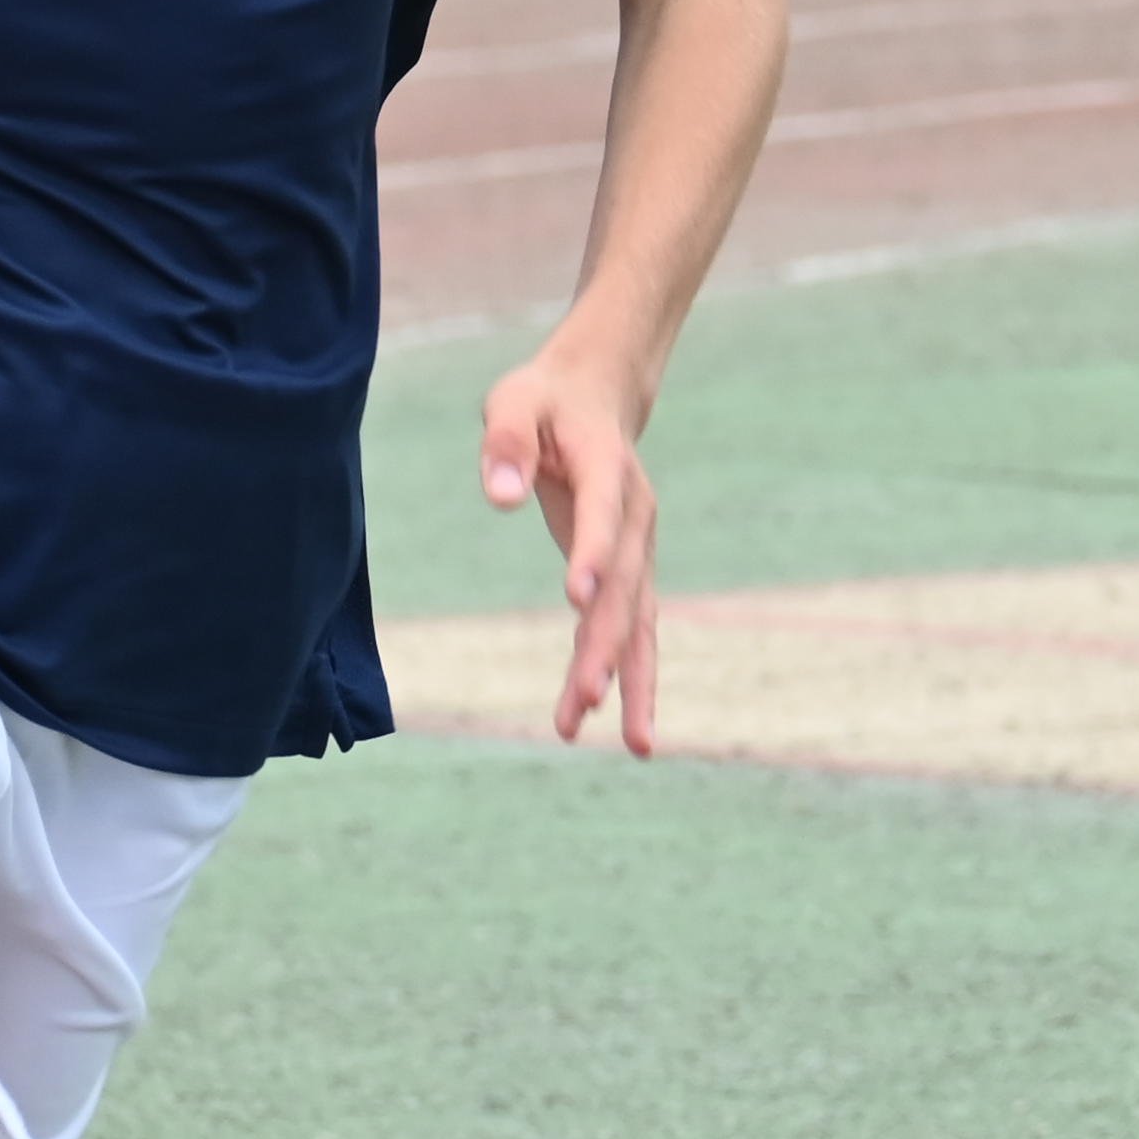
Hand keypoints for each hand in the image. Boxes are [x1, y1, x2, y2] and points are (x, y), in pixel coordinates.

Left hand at [480, 340, 660, 756]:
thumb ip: (506, 444)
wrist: (596, 394)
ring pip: (638, 620)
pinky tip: (606, 724)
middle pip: (624, 586)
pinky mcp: (627, 571)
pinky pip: (628, 628)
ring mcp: (637, 548)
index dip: (592, 556)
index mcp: (606, 469)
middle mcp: (632, 517)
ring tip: (635, 745)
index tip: (578, 599)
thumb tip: (500, 499)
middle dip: (607, 645)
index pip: (601, 516)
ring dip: (630, 679)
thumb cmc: (543, 399)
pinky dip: (623, 675)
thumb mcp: (513, 402)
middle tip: (588, 697)